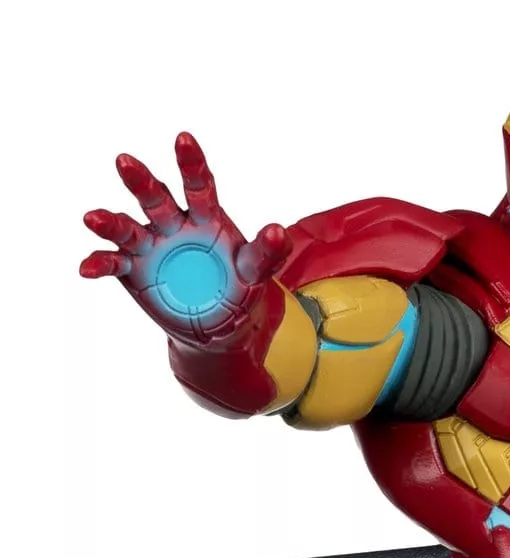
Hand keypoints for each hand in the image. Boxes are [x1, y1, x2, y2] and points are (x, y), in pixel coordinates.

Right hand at [81, 133, 291, 343]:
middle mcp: (173, 223)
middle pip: (156, 197)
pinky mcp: (133, 270)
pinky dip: (99, 263)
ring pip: (127, 226)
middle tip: (125, 161)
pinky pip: (113, 263)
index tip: (184, 138)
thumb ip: (267, 252)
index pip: (199, 186)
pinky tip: (87, 268)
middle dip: (141, 180)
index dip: (191, 164)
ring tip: (93, 218)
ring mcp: (150, 245)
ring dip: (110, 221)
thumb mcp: (255, 270)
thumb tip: (277, 231)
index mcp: (204, 217)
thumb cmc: (239, 286)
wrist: (219, 324)